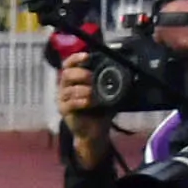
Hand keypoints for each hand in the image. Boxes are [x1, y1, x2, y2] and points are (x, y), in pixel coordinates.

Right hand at [56, 53, 108, 169]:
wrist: (95, 131)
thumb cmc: (100, 110)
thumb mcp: (107, 93)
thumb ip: (109, 82)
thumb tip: (124, 70)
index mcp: (74, 79)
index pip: (69, 64)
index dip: (76, 58)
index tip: (87, 56)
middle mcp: (65, 86)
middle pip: (67, 74)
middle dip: (81, 74)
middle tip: (93, 78)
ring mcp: (63, 98)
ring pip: (69, 89)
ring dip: (84, 90)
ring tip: (94, 94)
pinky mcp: (64, 110)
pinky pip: (71, 103)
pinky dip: (82, 101)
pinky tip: (90, 102)